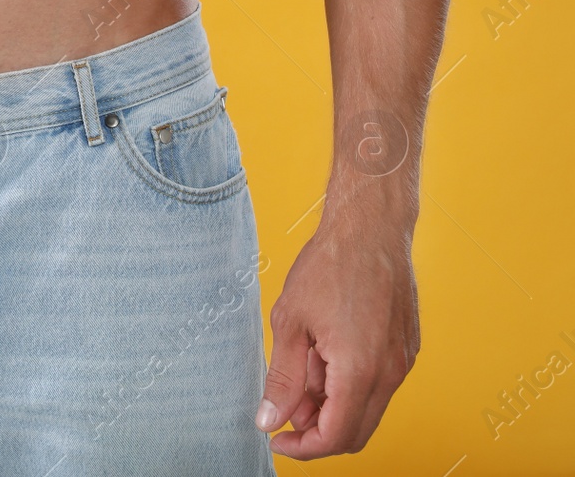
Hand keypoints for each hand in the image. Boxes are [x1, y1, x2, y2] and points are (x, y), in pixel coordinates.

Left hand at [256, 217, 418, 456]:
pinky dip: (349, 386)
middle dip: (316, 431)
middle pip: (355, 432)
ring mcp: (402, 362)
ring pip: (367, 409)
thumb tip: (270, 419)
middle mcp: (390, 372)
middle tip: (283, 408)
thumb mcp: (290, 322)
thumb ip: (282, 377)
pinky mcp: (406, 349)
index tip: (276, 437)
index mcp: (360, 370)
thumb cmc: (329, 267)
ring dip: (332, 406)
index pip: (336, 436)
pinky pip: (377, 385)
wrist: (370, 229)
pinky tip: (322, 356)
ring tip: (300, 370)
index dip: (303, 446)